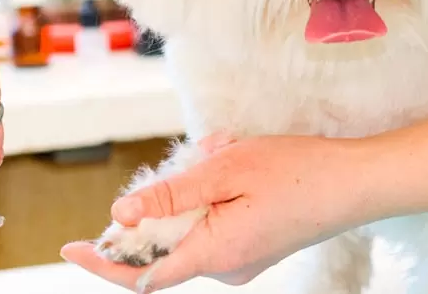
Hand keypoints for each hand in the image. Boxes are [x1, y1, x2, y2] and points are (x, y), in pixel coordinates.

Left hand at [61, 134, 383, 291]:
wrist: (356, 184)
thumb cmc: (297, 172)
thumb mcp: (225, 171)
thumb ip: (170, 197)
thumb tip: (121, 215)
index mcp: (215, 254)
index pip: (142, 274)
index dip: (103, 262)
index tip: (72, 247)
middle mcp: (224, 267)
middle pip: (164, 245)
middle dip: (169, 199)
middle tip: (205, 156)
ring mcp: (239, 261)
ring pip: (189, 227)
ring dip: (195, 190)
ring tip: (229, 153)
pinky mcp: (248, 248)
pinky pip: (211, 223)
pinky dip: (212, 195)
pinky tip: (236, 165)